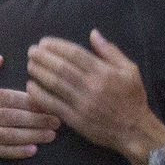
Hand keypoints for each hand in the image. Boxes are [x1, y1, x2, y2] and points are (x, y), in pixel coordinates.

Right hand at [0, 55, 59, 161]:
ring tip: (51, 135)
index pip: (8, 98)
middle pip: (14, 118)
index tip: (47, 100)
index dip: (30, 101)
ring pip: (10, 136)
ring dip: (32, 136)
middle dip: (38, 119)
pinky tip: (31, 150)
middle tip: (58, 119)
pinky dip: (16, 152)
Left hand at [26, 30, 164, 164]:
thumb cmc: (132, 98)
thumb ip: (110, 51)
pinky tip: (31, 87)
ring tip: (30, 64)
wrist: (134, 130)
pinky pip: (53, 104)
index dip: (57, 46)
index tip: (44, 42)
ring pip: (55, 84)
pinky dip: (40, 95)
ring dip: (39, 72)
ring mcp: (82, 104)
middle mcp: (92, 86)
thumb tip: (93, 34)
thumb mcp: (129, 70)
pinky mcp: (75, 120)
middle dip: (43, 57)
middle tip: (32, 51)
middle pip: (61, 67)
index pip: (75, 54)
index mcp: (104, 72)